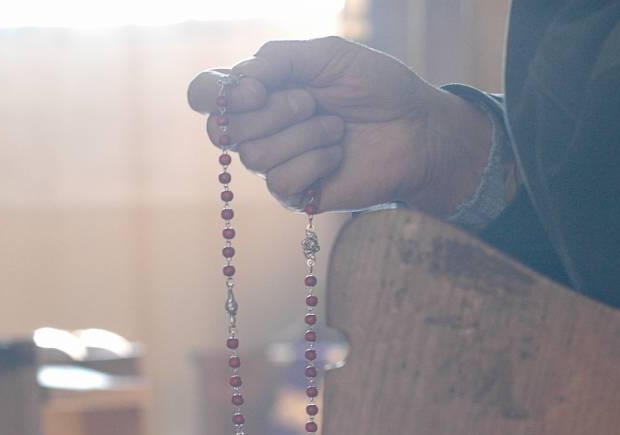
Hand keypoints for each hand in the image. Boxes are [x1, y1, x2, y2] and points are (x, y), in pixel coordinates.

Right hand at [186, 36, 499, 215]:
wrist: (414, 127)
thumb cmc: (376, 87)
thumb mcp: (328, 55)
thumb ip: (279, 59)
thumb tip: (240, 82)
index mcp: (259, 89)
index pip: (205, 94)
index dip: (216, 94)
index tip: (257, 90)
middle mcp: (259, 127)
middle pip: (223, 129)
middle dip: (273, 111)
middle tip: (313, 101)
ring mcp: (275, 162)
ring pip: (254, 156)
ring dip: (303, 135)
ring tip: (336, 127)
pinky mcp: (294, 194)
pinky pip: (279, 182)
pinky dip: (315, 162)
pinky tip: (337, 154)